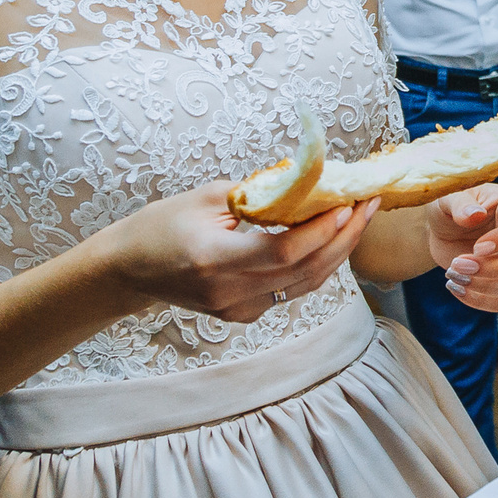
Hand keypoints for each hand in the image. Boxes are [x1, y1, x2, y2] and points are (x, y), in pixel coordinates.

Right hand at [99, 182, 377, 323]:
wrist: (128, 269)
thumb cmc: (161, 224)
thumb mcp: (205, 196)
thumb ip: (258, 193)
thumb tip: (309, 182)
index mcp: (214, 259)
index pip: (284, 252)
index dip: (322, 231)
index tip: (348, 203)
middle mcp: (228, 291)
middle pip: (304, 271)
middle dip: (344, 238)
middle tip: (368, 206)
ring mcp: (236, 309)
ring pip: (304, 286)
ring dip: (337, 253)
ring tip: (359, 220)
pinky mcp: (241, 315)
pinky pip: (290, 292)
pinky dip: (314, 267)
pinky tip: (329, 242)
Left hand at [426, 184, 497, 312]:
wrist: (444, 229)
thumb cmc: (450, 206)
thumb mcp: (448, 197)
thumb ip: (460, 203)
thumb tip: (475, 214)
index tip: (477, 248)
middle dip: (493, 269)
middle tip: (458, 264)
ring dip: (484, 287)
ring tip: (454, 275)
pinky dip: (477, 299)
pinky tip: (456, 286)